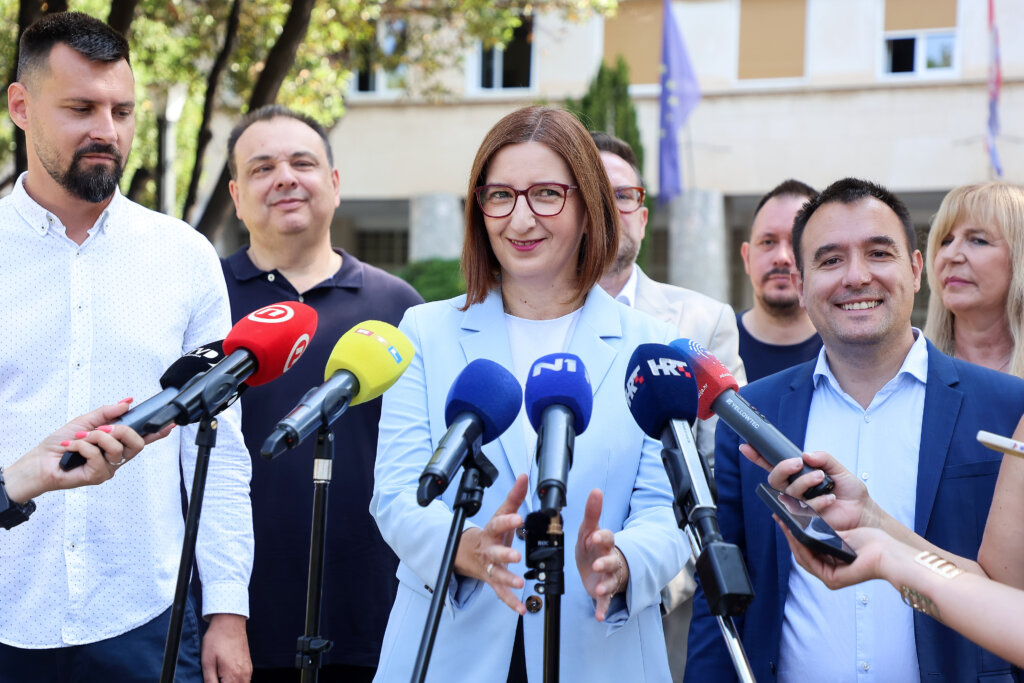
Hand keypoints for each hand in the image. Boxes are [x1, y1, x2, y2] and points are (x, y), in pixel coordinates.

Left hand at [2, 400, 171, 502]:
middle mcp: (116, 458)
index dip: (158, 432)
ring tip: (79, 440)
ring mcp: (109, 469)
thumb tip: (126, 402)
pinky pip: (98, 456)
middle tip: (102, 429)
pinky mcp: (97, 476)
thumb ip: (106, 412)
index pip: (142, 438)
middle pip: (137, 443)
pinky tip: (71, 450)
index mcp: (116, 444)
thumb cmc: (59, 445)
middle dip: (121, 431)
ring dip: (94, 438)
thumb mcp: (84, 422)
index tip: (170, 423)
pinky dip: (82, 447)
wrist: (39, 463)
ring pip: (116, 448)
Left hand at [201, 613, 251, 682]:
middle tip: (215, 678)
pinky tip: (227, 677)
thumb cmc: (217, 639)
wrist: (230, 622)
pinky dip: (236, 682)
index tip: (212, 681)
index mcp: (233, 676)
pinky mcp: (249, 665)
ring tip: (220, 677)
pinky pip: (245, 681)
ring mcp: (248, 670)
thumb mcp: (207, 662)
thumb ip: (210, 682)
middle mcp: (243, 675)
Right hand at [455, 473, 528, 613]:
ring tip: (520, 584)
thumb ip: (514, 497)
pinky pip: (500, 593)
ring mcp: (489, 567)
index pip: (497, 524)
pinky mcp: (493, 581)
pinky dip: (510, 602)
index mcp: (491, 531)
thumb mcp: (500, 513)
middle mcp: (489, 551)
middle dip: (505, 555)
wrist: (467, 553)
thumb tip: (524, 477)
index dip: (507, 521)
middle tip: (516, 556)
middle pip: (495, 553)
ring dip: (508, 580)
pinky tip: (521, 608)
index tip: (518, 518)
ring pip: (497, 574)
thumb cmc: (490, 532)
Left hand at [575, 489, 628, 621]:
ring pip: (610, 581)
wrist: (596, 565)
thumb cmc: (592, 546)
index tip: (594, 536)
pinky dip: (602, 608)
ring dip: (605, 585)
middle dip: (605, 563)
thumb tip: (596, 490)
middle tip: (597, 564)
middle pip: (611, 560)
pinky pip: (605, 601)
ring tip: (598, 590)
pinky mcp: (603, 591)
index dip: (601, 537)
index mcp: (603, 543)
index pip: (606, 537)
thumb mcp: (588, 529)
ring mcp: (607, 576)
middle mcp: (609, 559)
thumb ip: (591, 512)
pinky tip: (599, 616)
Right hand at [739, 445, 881, 531]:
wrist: (865, 514)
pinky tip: (829, 499)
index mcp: (798, 477)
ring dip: (804, 483)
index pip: (774, 466)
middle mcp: (795, 492)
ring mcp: (799, 506)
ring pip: (788, 493)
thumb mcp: (839, 469)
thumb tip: (806, 454)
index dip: (758, 457)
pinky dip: (816, 502)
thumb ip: (824, 458)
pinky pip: (802, 510)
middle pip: (775, 479)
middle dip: (783, 468)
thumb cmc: (851, 493)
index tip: (747, 447)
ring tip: (822, 479)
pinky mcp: (806, 521)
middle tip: (797, 464)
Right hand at [777, 517, 894, 589]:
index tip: (785, 519)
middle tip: (780, 519)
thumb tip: (805, 522)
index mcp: (832, 565)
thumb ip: (825, 533)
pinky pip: (811, 561)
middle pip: (802, 554)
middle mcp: (829, 574)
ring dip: (792, 540)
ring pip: (803, 557)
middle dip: (789, 536)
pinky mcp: (832, 579)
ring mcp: (830, 578)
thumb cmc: (873, 543)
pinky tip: (796, 533)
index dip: (794, 535)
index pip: (807, 550)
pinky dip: (801, 546)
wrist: (889, 553)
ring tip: (784, 523)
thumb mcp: (844, 535)